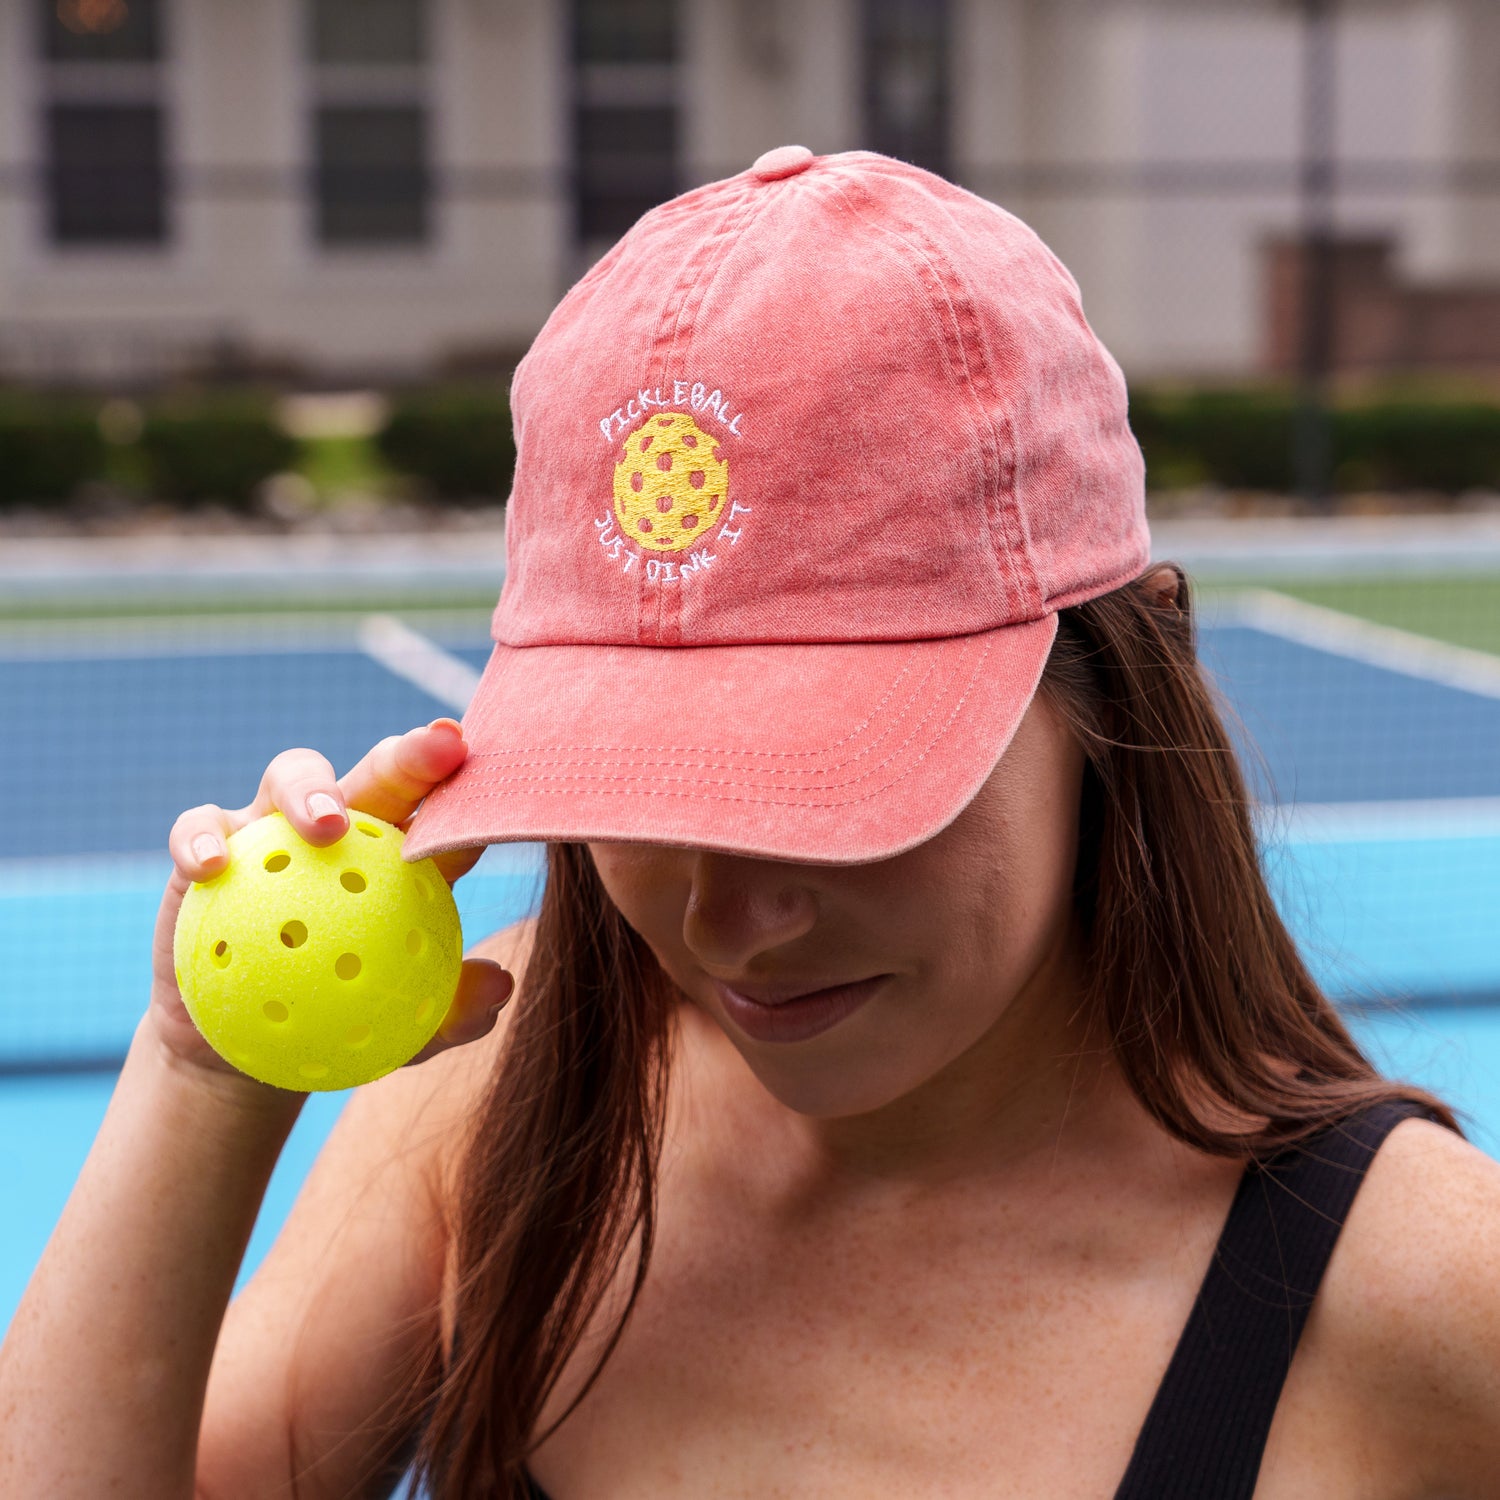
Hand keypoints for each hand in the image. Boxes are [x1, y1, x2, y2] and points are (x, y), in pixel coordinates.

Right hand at [150, 718, 513, 1085]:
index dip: (470, 788)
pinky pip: (197, 829)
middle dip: (413, 755)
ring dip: (310, 788)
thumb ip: (452, 1010)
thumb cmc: (342, 1022)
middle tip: (436, 751)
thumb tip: (501, 986)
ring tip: (328, 823)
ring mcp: (274, 827)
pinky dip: (202, 839)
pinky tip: (212, 867)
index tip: (492, 771)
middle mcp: (346, 824)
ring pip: (292, 775)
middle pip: (382, 773)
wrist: (246, 1047)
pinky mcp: (209, 844)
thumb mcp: (403, 1031)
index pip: (445, 812)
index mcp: (404, 855)